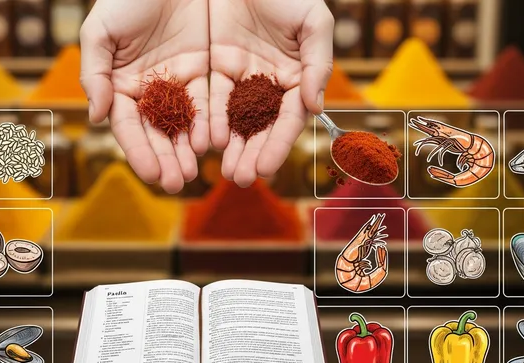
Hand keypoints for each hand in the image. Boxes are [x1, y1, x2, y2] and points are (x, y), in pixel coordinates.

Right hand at [79, 0, 209, 193]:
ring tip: (193, 173)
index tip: (150, 174)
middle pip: (157, 133)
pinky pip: (207, 103)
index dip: (138, 151)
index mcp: (121, 85)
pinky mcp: (203, 70)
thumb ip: (95, 74)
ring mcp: (177, 82)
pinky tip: (212, 144)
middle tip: (176, 183)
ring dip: (186, 151)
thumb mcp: (101, 32)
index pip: (129, 127)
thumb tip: (97, 118)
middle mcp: (149, 90)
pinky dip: (208, 124)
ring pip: (183, 125)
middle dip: (165, 159)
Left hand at [209, 0, 333, 186]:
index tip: (266, 169)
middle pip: (260, 127)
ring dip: (230, 147)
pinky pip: (211, 98)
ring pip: (234, 120)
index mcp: (296, 77)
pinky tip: (205, 142)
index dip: (277, 145)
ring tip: (224, 172)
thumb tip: (315, 106)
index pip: (287, 120)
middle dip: (251, 154)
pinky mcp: (215, 67)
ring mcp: (241, 77)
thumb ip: (318, 64)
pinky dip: (209, 121)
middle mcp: (268, 84)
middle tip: (241, 178)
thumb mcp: (313, 23)